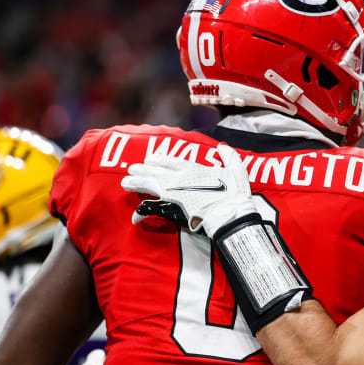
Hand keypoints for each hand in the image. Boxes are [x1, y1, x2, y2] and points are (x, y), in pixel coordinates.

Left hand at [120, 145, 257, 237]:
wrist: (230, 214)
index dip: (159, 160)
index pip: (171, 161)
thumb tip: (223, 147)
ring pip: (149, 184)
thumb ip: (230, 157)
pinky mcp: (171, 207)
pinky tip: (135, 217)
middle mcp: (179, 177)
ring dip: (136, 182)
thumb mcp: (237, 171)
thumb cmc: (235, 194)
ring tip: (126, 181)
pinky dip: (142, 213)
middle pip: (156, 170)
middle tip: (132, 168)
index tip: (151, 159)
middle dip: (143, 169)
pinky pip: (152, 209)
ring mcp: (173, 192)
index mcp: (194, 168)